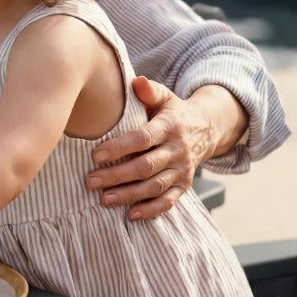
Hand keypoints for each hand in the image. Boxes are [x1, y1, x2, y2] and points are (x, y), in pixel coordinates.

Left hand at [85, 76, 213, 220]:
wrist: (206, 129)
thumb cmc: (173, 112)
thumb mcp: (165, 97)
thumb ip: (150, 91)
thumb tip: (136, 82)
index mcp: (169, 127)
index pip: (142, 139)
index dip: (119, 148)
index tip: (95, 155)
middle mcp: (177, 150)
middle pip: (145, 166)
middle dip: (117, 176)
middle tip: (90, 181)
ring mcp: (181, 170)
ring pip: (154, 186)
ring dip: (128, 195)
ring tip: (103, 199)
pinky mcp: (184, 186)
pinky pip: (169, 201)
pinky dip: (151, 210)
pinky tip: (131, 215)